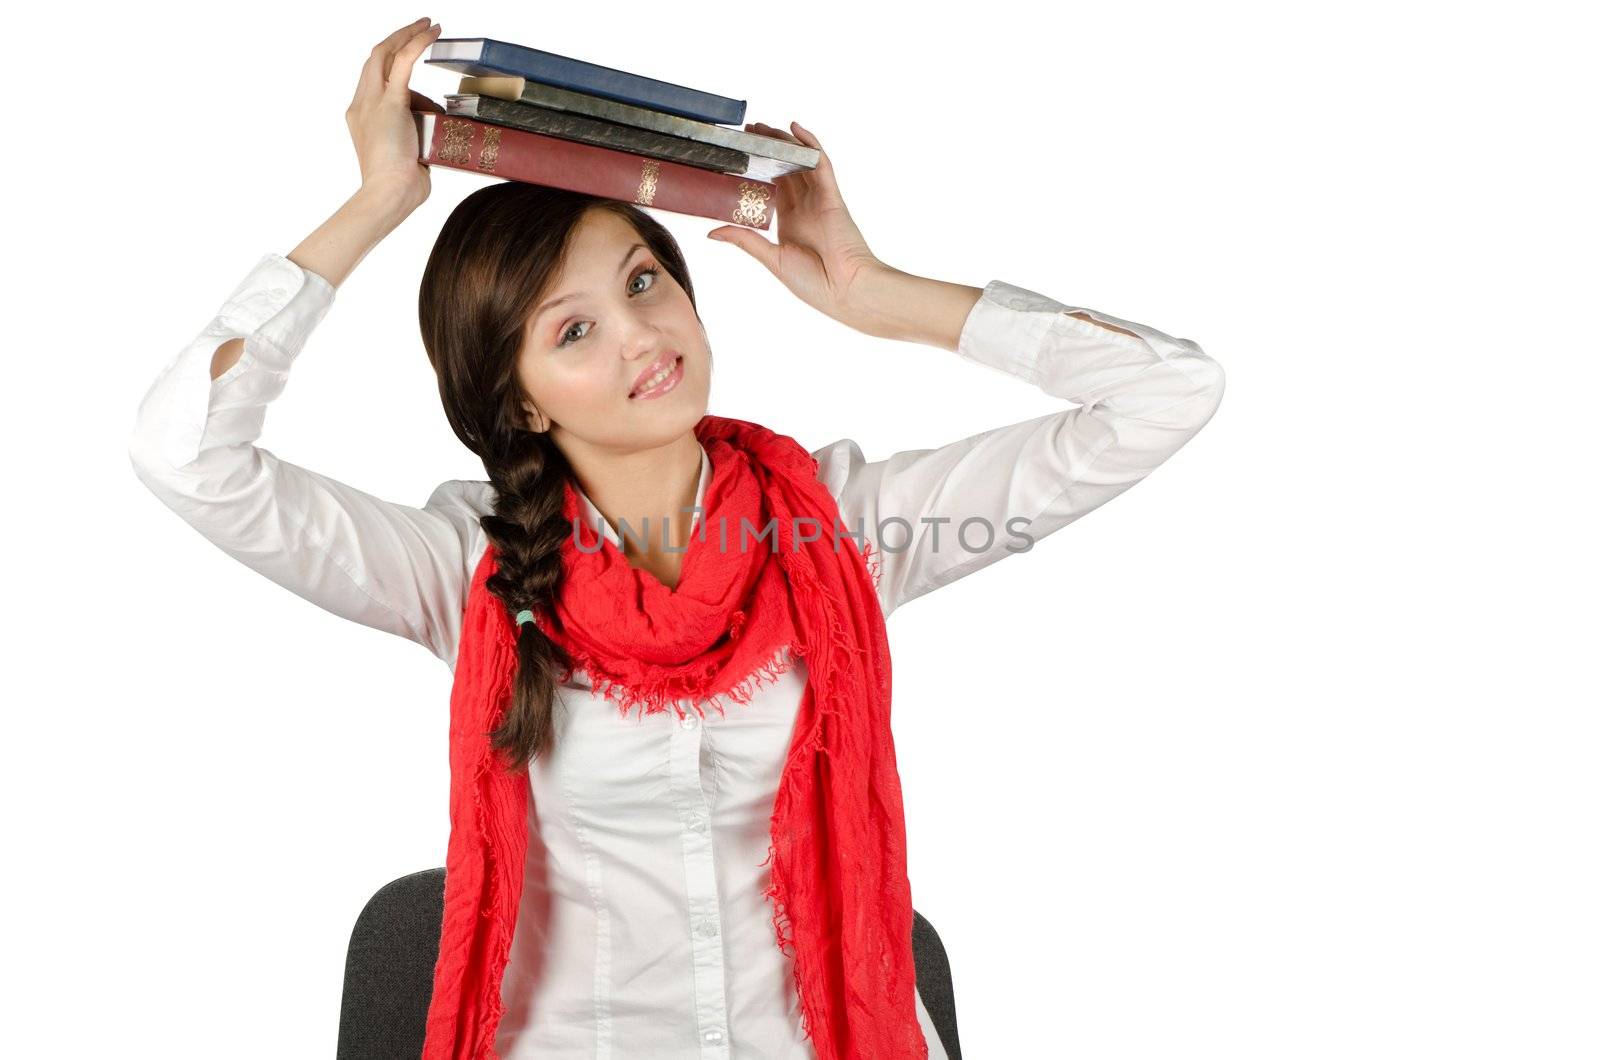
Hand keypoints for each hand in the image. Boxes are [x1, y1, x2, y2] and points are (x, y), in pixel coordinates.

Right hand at [345, 18, 446, 212]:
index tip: (408, 50)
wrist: (389, 195)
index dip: (390, 61)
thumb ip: (416, 142)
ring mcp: (372, 102)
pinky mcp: (390, 103)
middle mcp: (361, 105)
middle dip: (397, 39)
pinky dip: (418, 42)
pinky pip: (404, 62)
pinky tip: (432, 31)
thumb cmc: (400, 187)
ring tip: (431, 28)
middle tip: (421, 27)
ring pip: (386, 54)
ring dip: (409, 36)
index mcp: (361, 117)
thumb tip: (435, 139)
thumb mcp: (407, 158)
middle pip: (376, 59)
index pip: (374, 79)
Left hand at [707, 121, 886, 328]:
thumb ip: (745, 240)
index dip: (756, 170)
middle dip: (766, 150)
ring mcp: (819, 199)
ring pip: (799, 162)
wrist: (845, 290)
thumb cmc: (814, 283)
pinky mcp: (831, 195)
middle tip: (746, 133)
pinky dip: (809, 144)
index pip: (771, 187)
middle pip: (784, 169)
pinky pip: (820, 164)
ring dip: (782, 143)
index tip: (738, 156)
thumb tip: (712, 231)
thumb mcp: (772, 259)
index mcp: (790, 222)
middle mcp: (804, 207)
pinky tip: (794, 127)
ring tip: (760, 127)